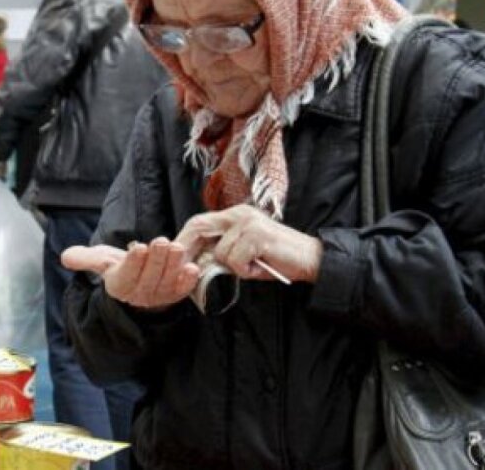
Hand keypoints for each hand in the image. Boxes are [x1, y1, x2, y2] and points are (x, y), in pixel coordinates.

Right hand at [62, 238, 200, 309]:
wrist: (142, 281)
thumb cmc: (122, 267)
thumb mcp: (102, 260)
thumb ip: (85, 258)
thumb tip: (65, 256)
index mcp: (119, 286)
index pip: (126, 276)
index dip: (133, 263)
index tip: (139, 248)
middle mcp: (139, 294)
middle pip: (148, 279)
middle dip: (156, 260)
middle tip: (161, 242)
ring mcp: (160, 297)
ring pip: (166, 282)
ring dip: (173, 266)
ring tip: (177, 248)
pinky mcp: (176, 295)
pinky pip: (183, 290)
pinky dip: (188, 281)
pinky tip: (192, 268)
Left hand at [174, 205, 322, 282]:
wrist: (311, 259)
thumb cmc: (276, 259)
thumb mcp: (244, 252)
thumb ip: (223, 252)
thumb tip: (196, 263)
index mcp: (235, 215)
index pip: (199, 222)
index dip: (183, 239)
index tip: (173, 257)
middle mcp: (239, 214)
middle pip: (199, 226)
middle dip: (187, 249)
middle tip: (183, 269)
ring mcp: (249, 223)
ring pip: (221, 252)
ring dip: (234, 267)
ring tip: (253, 266)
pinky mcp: (257, 236)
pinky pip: (235, 261)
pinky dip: (246, 270)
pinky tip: (261, 266)